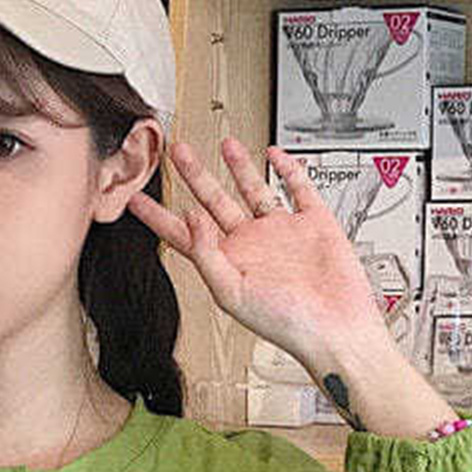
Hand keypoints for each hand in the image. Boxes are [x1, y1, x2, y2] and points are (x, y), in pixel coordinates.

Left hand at [125, 140, 388, 373]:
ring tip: (224, 143)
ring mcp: (281, 231)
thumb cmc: (286, 323)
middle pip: (214, 201)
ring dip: (238, 166)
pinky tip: (275, 155)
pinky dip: (288, 169)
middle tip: (177, 151)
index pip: (182, 233)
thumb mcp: (231, 292)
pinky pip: (298, 188)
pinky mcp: (313, 222)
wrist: (335, 327)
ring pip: (253, 190)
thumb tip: (190, 215)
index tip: (135, 197)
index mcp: (226, 262)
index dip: (157, 215)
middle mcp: (251, 244)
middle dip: (195, 175)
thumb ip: (206, 254)